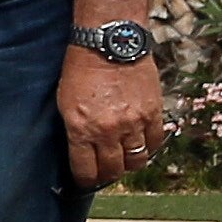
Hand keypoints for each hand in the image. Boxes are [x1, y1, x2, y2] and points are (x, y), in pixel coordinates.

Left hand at [57, 50, 162, 189]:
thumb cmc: (81, 68)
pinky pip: (155, 142)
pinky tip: (142, 143)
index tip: (86, 180)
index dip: (85, 180)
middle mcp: (107, 131)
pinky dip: (149, 147)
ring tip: (124, 158)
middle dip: (107, 174)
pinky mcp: (153, 112)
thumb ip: (75, 130)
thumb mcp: (65, 102)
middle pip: (113, 169)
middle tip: (105, 171)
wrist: (109, 41)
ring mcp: (133, 123)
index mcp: (81, 129)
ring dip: (130, 163)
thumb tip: (81, 151)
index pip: (85, 170)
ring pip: (136, 161)